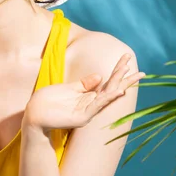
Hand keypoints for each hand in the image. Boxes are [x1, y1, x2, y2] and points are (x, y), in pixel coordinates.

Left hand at [23, 53, 144, 132]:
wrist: (34, 114)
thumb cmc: (49, 101)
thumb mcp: (68, 88)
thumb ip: (84, 84)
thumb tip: (100, 75)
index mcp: (88, 96)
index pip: (108, 82)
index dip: (118, 71)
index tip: (127, 58)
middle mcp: (91, 104)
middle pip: (112, 89)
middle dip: (125, 79)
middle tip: (141, 71)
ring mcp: (87, 111)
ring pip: (108, 96)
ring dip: (120, 87)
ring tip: (132, 78)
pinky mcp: (81, 117)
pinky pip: (98, 105)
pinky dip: (108, 98)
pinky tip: (118, 92)